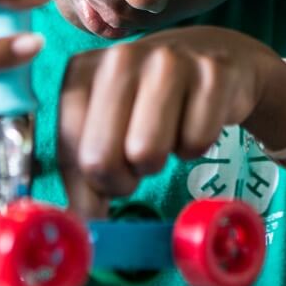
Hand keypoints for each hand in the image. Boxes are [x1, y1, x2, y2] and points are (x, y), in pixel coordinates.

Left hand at [57, 26, 278, 216]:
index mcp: (80, 73)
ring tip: (165, 137)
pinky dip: (197, 145)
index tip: (109, 181)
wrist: (213, 56)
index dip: (92, 184)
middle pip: (101, 159)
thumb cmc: (149, 101)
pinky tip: (195, 119)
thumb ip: (84, 177)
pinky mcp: (212, 73)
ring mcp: (167, 61)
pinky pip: (195, 142)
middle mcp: (119, 58)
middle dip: (122, 179)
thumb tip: (77, 229)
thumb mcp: (106, 126)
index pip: (71, 154)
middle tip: (137, 163)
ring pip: (147, 152)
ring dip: (159, 161)